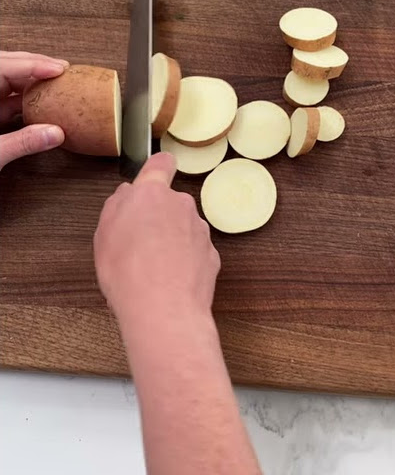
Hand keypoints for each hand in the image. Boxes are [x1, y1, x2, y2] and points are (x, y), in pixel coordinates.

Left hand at [0, 50, 68, 169]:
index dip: (33, 64)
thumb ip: (21, 143)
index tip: (58, 68)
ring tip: (54, 85)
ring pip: (4, 84)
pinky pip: (3, 104)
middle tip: (61, 70)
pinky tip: (39, 106)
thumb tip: (54, 134)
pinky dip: (21, 103)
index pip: (3, 66)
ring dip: (29, 84)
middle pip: (5, 68)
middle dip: (33, 66)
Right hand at [94, 152, 220, 326]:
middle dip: (157, 217)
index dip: (157, 167)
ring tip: (151, 268)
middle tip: (138, 243)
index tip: (155, 173)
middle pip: (169, 203)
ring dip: (171, 241)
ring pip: (182, 228)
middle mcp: (181, 205)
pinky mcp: (211, 255)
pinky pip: (194, 251)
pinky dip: (183, 262)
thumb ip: (117, 205)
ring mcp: (200, 230)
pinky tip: (168, 281)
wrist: (163, 310)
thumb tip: (128, 194)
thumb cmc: (128, 272)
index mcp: (152, 194)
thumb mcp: (103, 234)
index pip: (161, 163)